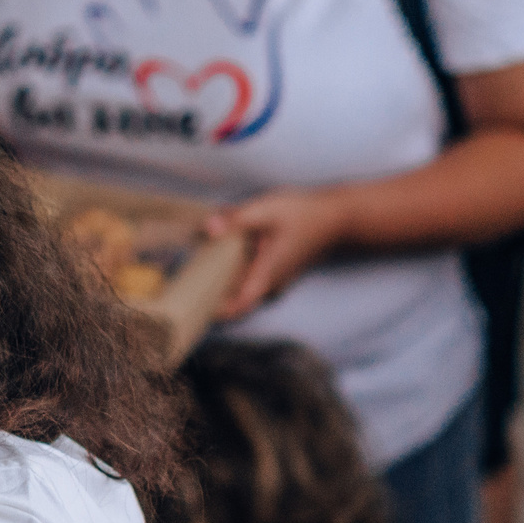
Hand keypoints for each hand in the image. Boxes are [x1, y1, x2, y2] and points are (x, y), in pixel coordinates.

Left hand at [205, 187, 355, 319]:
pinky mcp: (276, 272)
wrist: (337, 218)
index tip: (193, 306)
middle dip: (211, 297)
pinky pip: (250, 281)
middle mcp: (271, 284)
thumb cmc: (304, 214)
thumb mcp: (267, 210)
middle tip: (186, 283)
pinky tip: (220, 256)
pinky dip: (233, 274)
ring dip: (221, 284)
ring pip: (242, 291)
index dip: (215, 313)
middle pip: (235, 302)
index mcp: (267, 276)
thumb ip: (237, 219)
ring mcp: (275, 280)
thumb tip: (209, 228)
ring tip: (197, 269)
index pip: (238, 307)